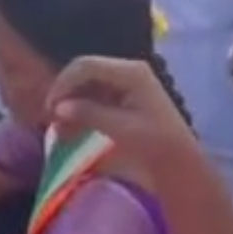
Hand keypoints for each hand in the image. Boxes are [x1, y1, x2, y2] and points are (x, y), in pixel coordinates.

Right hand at [45, 57, 197, 170]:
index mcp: (131, 73)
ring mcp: (127, 86)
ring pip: (88, 88)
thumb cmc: (156, 145)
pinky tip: (71, 131)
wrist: (182, 167)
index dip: (64, 84)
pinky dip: (81, 113)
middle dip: (66, 95)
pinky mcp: (125, 101)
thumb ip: (89, 114)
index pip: (86, 66)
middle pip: (85, 74)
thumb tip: (58, 108)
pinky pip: (95, 99)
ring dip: (71, 106)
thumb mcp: (122, 129)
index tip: (50, 108)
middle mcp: (128, 73)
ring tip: (59, 131)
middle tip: (50, 120)